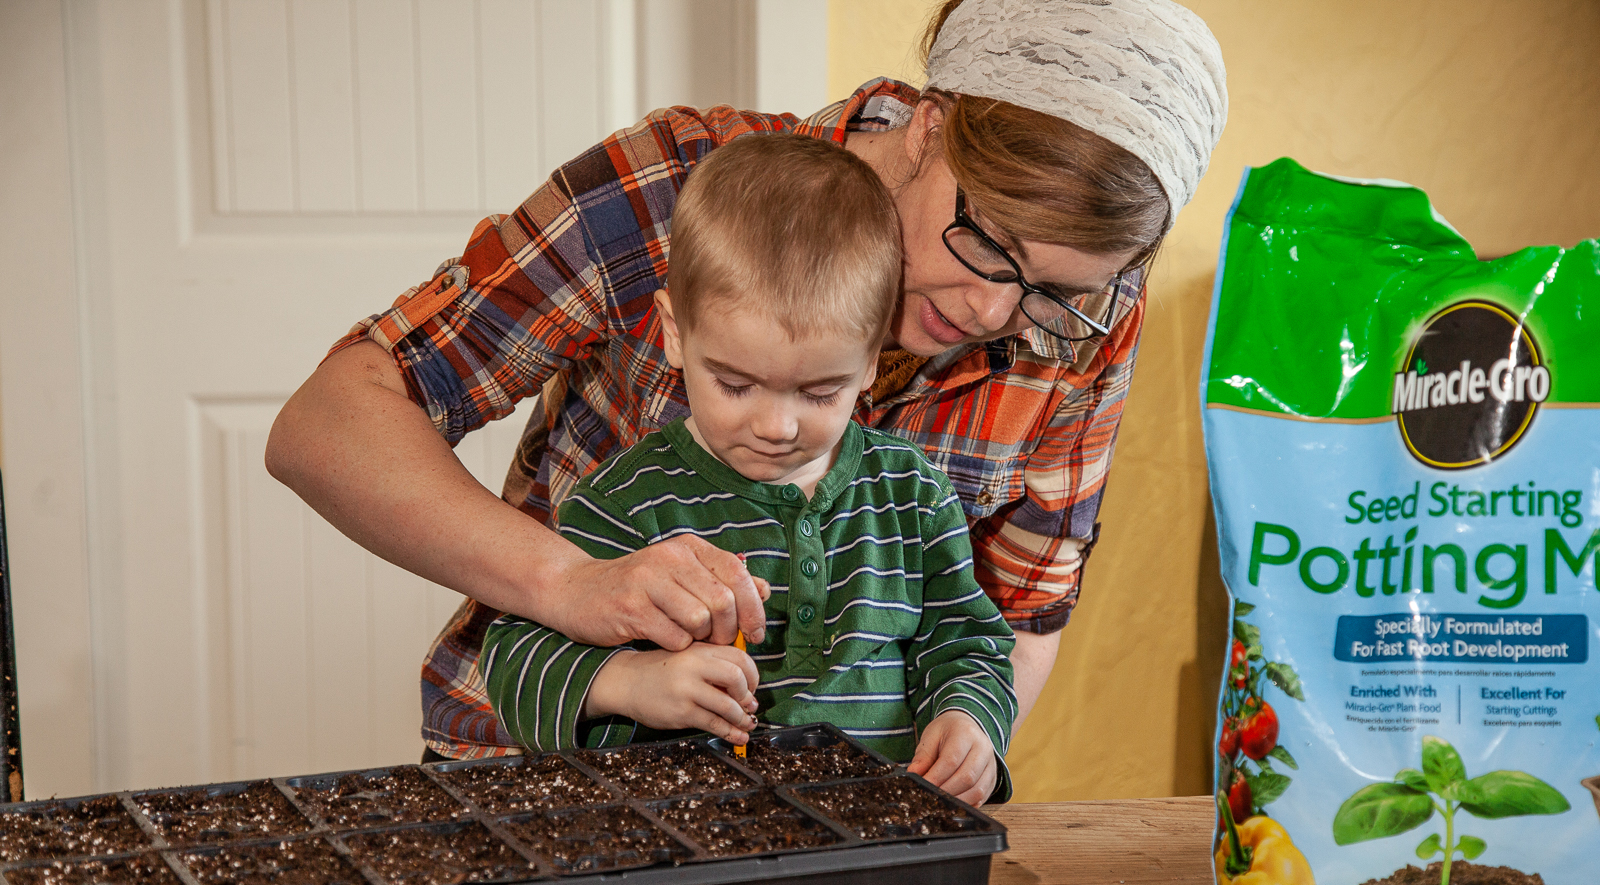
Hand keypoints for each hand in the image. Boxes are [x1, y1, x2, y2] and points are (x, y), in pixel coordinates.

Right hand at [553, 535, 769, 649]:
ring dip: (700, 639)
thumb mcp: (680, 576)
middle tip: (718, 643)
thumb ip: (721, 580)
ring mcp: (648, 580)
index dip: (754, 607)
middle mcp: (669, 557)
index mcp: (687, 547)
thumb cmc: (637, 588)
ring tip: (688, 639)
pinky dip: (676, 646)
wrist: (577, 591)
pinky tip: (664, 640)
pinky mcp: (631, 607)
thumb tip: (765, 589)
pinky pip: (673, 637)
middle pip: (722, 601)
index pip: (737, 573)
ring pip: (700, 620)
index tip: (756, 633)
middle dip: (728, 631)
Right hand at [586, 643, 760, 743]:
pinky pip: (713, 723)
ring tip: (746, 723)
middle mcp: (694, 666)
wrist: (626, 681)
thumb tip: (747, 688)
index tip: (752, 687)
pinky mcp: (681, 712)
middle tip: (749, 705)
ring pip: (727, 705)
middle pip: (737, 677)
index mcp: (700, 649)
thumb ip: (714, 664)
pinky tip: (738, 736)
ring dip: (742, 718)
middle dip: (748, 695)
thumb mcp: (688, 657)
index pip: (739, 657)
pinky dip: (731, 732)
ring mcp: (687, 689)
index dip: (753, 675)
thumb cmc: (661, 671)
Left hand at [907, 710, 997, 805]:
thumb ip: (922, 757)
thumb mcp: (931, 736)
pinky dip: (966, 804)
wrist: (967, 727)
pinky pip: (982, 797)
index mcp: (966, 733)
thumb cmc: (947, 732)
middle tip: (929, 798)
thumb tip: (913, 775)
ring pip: (977, 790)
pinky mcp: (992, 779)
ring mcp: (991, 765)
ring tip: (939, 803)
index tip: (922, 787)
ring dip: (957, 801)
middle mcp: (983, 749)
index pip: (951, 760)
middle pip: (967, 777)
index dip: (936, 777)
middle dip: (946, 791)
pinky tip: (952, 804)